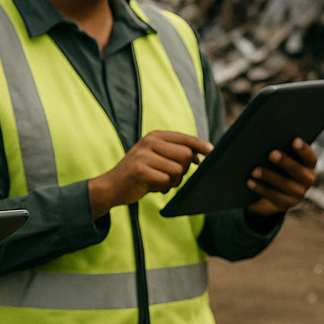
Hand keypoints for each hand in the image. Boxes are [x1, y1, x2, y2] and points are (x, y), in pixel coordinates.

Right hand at [89, 131, 212, 219]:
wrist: (111, 186)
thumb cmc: (139, 173)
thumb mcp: (155, 156)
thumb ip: (175, 153)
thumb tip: (200, 155)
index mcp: (155, 136)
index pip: (185, 138)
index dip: (200, 145)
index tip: (211, 151)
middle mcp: (149, 142)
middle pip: (186, 154)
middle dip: (184, 169)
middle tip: (170, 175)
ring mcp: (143, 155)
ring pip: (178, 169)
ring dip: (173, 181)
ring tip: (160, 181)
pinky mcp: (140, 170)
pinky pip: (166, 180)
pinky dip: (163, 187)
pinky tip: (152, 186)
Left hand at [245, 137, 317, 217]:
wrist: (269, 192)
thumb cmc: (273, 166)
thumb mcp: (278, 159)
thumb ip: (278, 149)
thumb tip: (263, 138)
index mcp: (307, 165)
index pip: (310, 157)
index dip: (303, 150)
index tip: (295, 140)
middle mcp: (306, 180)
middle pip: (298, 171)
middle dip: (284, 162)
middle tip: (271, 153)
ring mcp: (297, 194)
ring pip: (284, 184)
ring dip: (269, 176)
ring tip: (255, 170)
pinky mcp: (284, 204)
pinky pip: (272, 196)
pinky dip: (260, 188)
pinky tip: (249, 182)